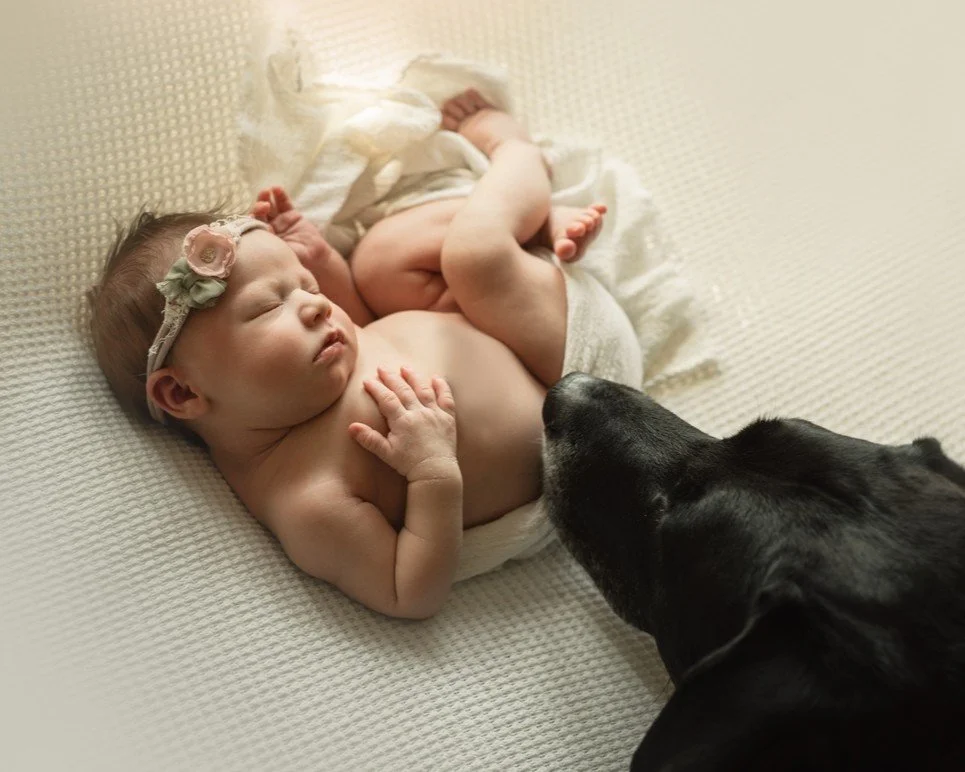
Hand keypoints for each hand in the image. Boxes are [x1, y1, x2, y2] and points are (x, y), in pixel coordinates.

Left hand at [250, 186, 336, 269]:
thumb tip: (262, 235)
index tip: (252, 218)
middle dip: (258, 207)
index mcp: (263, 239)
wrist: (315, 257)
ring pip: (269, 206)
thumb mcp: (283, 254)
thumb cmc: (297, 260)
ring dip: (265, 197)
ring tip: (266, 191)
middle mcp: (269, 227)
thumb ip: (273, 245)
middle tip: (263, 206)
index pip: (252, 226)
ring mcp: (279, 220)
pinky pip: (283, 203)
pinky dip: (280, 195)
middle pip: (259, 214)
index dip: (251, 220)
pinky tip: (277, 189)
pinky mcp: (291, 214)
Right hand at [349, 367, 457, 481]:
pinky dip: (442, 387)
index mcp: (402, 421)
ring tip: (405, 368)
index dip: (376, 388)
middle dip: (391, 378)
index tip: (367, 380)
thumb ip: (369, 439)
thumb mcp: (386, 453)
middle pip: (403, 390)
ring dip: (413, 378)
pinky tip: (435, 378)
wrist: (435, 472)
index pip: (387, 399)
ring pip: (423, 390)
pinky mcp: (448, 418)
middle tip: (382, 368)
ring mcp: (435, 414)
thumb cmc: (409, 464)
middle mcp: (419, 413)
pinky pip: (446, 398)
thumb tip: (351, 427)